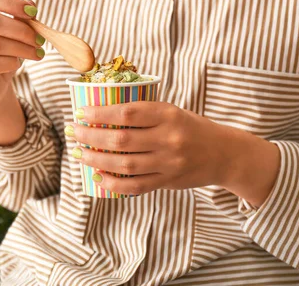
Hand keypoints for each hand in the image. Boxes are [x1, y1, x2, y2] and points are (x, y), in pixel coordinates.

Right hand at [0, 0, 44, 107]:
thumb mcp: (14, 31)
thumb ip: (21, 16)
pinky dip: (11, 63)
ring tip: (37, 53)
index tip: (33, 13)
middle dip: (21, 30)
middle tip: (39, 40)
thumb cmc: (3, 53)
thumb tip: (31, 6)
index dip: (12, 2)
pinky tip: (17, 64)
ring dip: (21, 48)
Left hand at [65, 101, 279, 205]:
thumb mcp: (171, 111)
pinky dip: (113, 183)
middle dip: (91, 136)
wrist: (224, 153)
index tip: (81, 112)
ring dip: (96, 160)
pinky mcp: (168, 181)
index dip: (100, 113)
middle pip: (121, 139)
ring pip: (124, 164)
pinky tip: (98, 176)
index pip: (127, 112)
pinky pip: (135, 186)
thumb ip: (143, 113)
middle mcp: (169, 138)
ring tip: (79, 154)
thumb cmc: (191, 128)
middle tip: (74, 133)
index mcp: (168, 114)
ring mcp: (169, 162)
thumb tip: (101, 113)